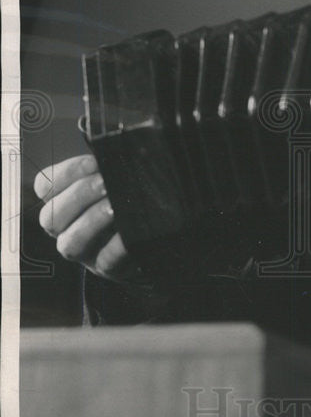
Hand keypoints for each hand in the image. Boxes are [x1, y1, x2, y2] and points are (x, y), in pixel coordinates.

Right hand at [34, 155, 140, 282]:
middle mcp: (67, 230)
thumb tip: (122, 147)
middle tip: (106, 183)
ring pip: (70, 243)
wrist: (158, 238)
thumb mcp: (120, 179)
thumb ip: (113, 166)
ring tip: (115, 207)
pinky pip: (105, 261)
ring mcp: (86, 253)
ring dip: (91, 221)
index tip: (94, 162)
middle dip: (79, 195)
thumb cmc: (133, 200)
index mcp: (65, 202)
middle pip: (52, 216)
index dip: (66, 173)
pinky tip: (129, 233)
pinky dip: (116, 246)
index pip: (45, 186)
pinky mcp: (109, 269)